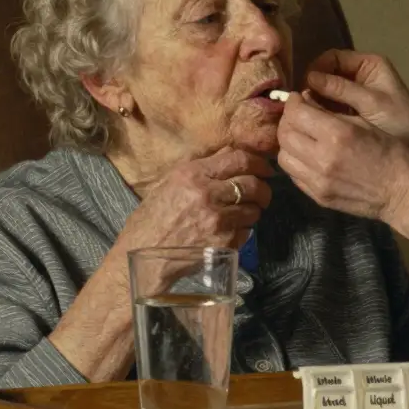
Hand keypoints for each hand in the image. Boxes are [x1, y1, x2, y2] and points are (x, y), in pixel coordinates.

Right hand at [116, 147, 272, 254]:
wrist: (144, 255)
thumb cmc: (152, 218)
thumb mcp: (169, 183)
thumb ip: (201, 167)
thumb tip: (230, 153)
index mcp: (193, 174)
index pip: (239, 159)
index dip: (259, 163)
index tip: (265, 169)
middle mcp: (207, 194)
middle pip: (253, 184)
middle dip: (263, 188)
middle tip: (262, 194)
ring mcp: (218, 220)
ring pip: (254, 209)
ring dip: (253, 211)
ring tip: (241, 214)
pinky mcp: (224, 243)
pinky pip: (247, 231)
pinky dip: (243, 231)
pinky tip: (229, 231)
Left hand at [277, 94, 408, 225]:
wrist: (402, 192)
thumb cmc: (390, 152)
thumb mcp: (364, 124)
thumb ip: (332, 113)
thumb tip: (306, 102)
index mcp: (337, 135)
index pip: (296, 113)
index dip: (293, 102)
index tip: (298, 98)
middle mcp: (322, 159)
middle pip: (284, 135)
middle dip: (287, 120)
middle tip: (297, 115)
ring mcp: (318, 181)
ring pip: (283, 157)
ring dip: (288, 143)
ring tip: (301, 136)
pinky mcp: (318, 196)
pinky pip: (293, 175)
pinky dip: (295, 162)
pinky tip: (307, 156)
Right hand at [305, 49, 408, 149]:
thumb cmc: (401, 122)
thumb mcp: (371, 103)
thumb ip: (342, 89)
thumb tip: (309, 79)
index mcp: (369, 65)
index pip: (333, 57)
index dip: (316, 69)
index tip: (304, 86)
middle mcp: (360, 74)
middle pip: (326, 73)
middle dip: (313, 86)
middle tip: (299, 103)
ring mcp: (355, 93)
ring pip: (326, 91)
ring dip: (315, 101)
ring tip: (303, 115)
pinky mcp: (352, 110)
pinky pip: (331, 106)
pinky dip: (322, 113)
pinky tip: (313, 123)